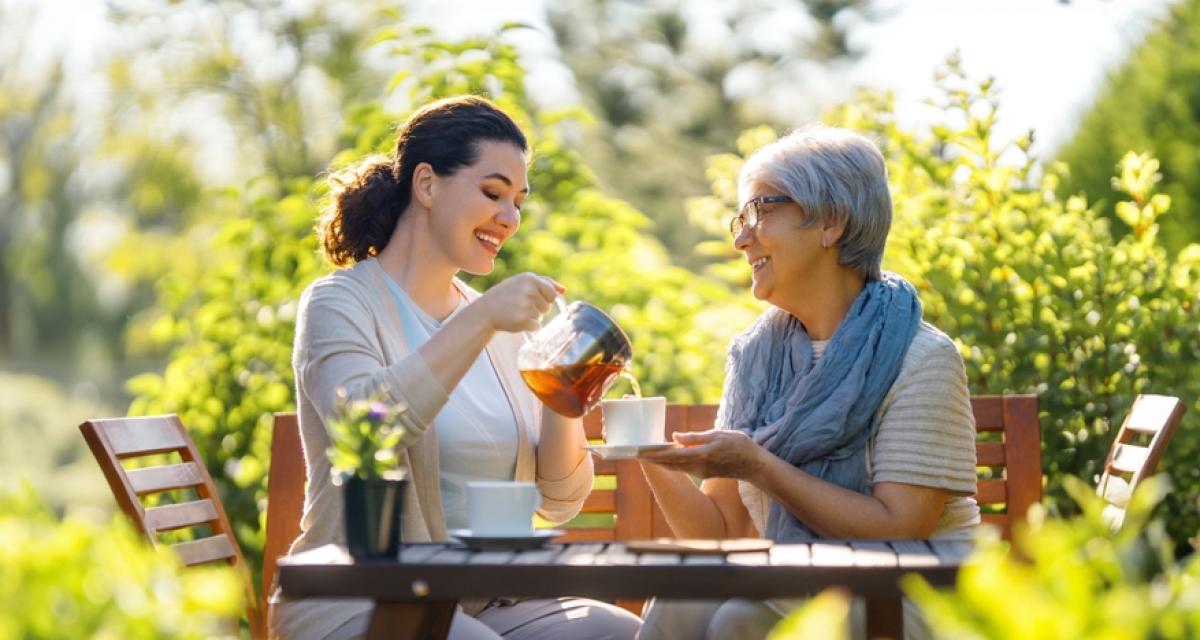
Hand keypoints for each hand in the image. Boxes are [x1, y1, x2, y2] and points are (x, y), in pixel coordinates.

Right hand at [475, 272, 563, 332]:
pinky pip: (536, 326)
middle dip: (537, 308)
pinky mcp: (523, 320)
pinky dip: (528, 326)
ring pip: (541, 316)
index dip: (545, 299)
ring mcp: (525, 305)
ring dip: (532, 317)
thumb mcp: (522, 283)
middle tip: (520, 306)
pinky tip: (515, 320)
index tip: (531, 299)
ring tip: (516, 312)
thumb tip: (564, 290)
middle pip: (547, 306)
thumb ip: (545, 283)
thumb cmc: (506, 295)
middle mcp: (528, 290)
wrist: (485, 311)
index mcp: (530, 278)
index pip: (552, 294)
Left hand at [638, 429, 767, 480]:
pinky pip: (682, 468)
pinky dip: (671, 463)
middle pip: (670, 464)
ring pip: (675, 467)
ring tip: (645, 455)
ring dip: (660, 462)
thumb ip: (695, 437)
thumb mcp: (718, 435)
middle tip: (635, 453)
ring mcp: (701, 472)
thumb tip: (674, 437)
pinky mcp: (703, 472)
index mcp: (701, 456)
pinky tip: (664, 458)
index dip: (655, 454)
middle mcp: (698, 467)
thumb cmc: (739, 446)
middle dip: (652, 459)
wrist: (754, 465)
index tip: (640, 452)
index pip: (672, 456)